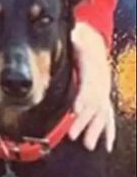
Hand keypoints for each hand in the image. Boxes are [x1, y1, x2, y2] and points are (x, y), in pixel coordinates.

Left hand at [69, 20, 114, 150]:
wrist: (95, 45)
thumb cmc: (83, 42)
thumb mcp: (78, 36)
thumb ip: (76, 37)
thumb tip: (74, 35)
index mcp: (92, 70)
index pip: (88, 86)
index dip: (82, 98)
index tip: (75, 109)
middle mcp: (100, 85)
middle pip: (93, 106)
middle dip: (83, 121)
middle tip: (72, 135)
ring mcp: (104, 94)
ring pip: (101, 115)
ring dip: (95, 131)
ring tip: (88, 146)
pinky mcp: (104, 100)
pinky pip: (108, 117)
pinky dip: (109, 131)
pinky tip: (108, 145)